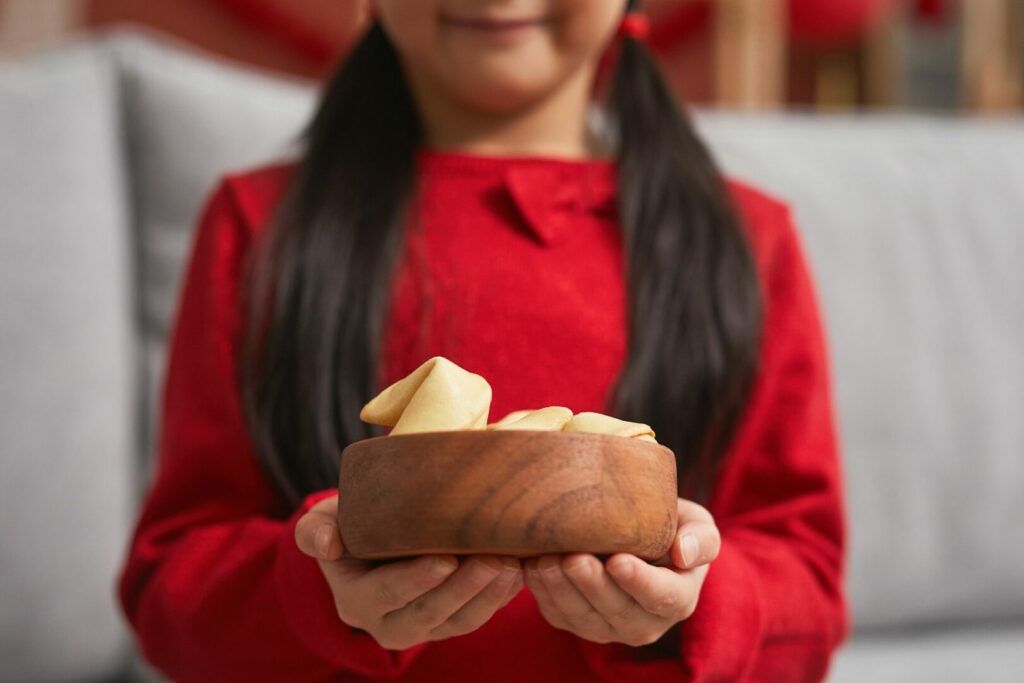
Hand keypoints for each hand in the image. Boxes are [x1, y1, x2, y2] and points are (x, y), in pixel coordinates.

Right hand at [295, 495, 523, 649]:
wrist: (373, 540)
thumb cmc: (350, 524)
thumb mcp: (324, 522)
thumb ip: (316, 530)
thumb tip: (327, 545)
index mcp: (357, 601)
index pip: (388, 593)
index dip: (417, 579)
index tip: (446, 558)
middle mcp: (388, 624)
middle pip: (431, 612)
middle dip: (465, 589)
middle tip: (493, 559)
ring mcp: (424, 627)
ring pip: (461, 621)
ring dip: (490, 596)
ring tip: (513, 564)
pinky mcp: (451, 622)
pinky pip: (479, 617)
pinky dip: (502, 598)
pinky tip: (520, 573)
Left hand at [524, 498, 719, 646]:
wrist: (638, 538)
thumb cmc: (671, 527)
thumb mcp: (696, 525)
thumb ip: (701, 538)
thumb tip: (684, 553)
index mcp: (678, 599)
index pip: (662, 596)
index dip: (639, 581)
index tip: (618, 560)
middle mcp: (644, 623)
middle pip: (616, 610)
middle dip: (591, 585)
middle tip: (572, 557)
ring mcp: (608, 628)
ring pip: (582, 618)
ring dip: (561, 590)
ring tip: (545, 560)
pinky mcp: (576, 623)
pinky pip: (558, 616)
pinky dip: (541, 593)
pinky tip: (530, 565)